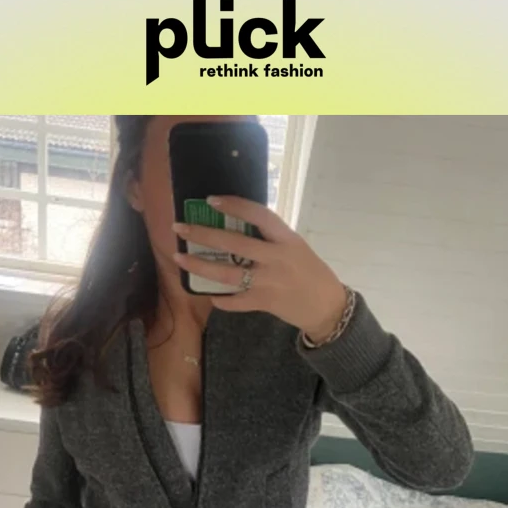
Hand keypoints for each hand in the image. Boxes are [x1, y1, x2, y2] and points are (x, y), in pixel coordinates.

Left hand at [171, 195, 348, 340]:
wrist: (327, 307)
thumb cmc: (310, 272)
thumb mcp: (295, 247)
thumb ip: (270, 238)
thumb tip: (238, 226)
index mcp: (286, 239)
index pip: (258, 215)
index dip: (234, 205)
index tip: (211, 200)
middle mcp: (277, 259)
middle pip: (235, 244)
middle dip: (204, 234)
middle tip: (180, 227)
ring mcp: (269, 282)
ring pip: (228, 274)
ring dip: (201, 266)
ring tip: (180, 258)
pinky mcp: (265, 303)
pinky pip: (236, 302)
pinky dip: (222, 300)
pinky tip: (209, 296)